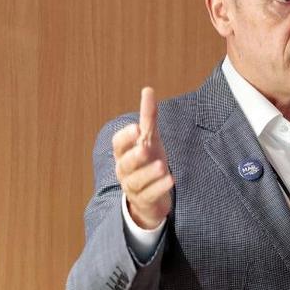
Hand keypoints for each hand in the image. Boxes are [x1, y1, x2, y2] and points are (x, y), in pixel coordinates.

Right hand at [112, 87, 173, 228]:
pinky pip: (149, 194)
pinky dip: (159, 187)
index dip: (126, 137)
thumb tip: (148, 89)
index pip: (118, 144)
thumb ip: (148, 117)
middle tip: (145, 148)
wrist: (149, 196)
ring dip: (149, 173)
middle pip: (126, 163)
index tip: (137, 129)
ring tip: (162, 166)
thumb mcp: (150, 139)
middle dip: (135, 155)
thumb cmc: (147, 162)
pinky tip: (171, 180)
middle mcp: (124, 170)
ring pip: (136, 180)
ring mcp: (133, 186)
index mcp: (124, 153)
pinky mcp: (144, 200)